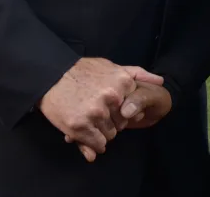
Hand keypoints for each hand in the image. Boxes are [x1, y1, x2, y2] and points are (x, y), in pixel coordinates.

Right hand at [40, 59, 162, 161]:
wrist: (49, 76)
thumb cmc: (81, 71)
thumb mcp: (110, 66)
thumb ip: (137, 74)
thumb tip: (160, 82)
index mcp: (122, 83)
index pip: (133, 109)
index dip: (121, 111)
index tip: (109, 107)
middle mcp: (111, 98)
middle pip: (122, 123)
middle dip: (112, 122)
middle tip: (95, 112)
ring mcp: (96, 113)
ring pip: (111, 135)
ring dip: (101, 132)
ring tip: (88, 119)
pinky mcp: (81, 127)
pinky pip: (98, 145)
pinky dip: (93, 143)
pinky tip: (85, 131)